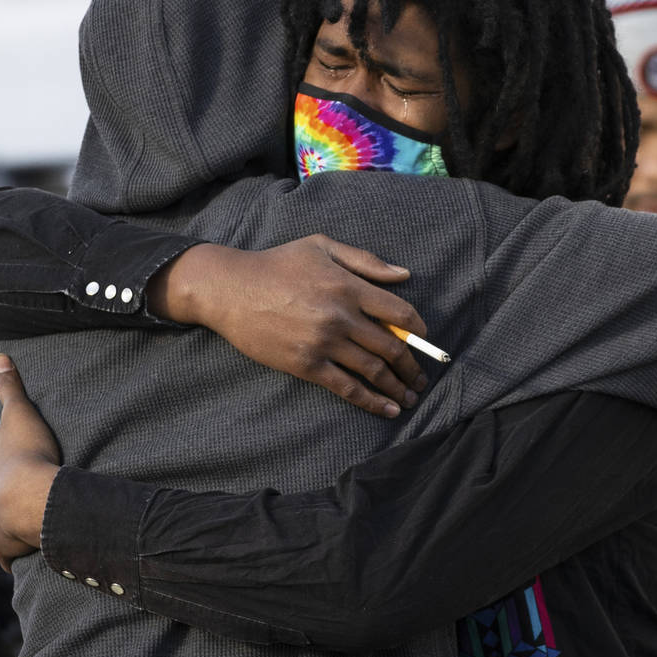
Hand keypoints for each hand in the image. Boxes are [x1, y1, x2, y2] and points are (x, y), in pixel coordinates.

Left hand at [0, 353, 60, 571]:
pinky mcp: (1, 546)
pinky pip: (6, 551)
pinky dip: (12, 551)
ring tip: (29, 520)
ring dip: (8, 520)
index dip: (5, 455)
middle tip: (28, 489)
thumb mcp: (20, 413)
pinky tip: (22, 552)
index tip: (20, 457)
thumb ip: (9, 387)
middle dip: (4, 490)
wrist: (32, 499)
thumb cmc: (29, 453)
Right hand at [148, 235, 429, 417]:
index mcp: (348, 286)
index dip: (418, 329)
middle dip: (412, 366)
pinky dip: (371, 401)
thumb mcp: (321, 246)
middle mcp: (341, 316)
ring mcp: (324, 342)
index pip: (399, 311)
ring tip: (410, 397)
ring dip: (398, 387)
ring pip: (374, 370)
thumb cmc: (276, 264)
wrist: (230, 289)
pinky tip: (388, 409)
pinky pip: (346, 388)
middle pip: (391, 346)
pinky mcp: (306, 364)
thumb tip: (403, 274)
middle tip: (421, 377)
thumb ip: (365, 260)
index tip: (425, 340)